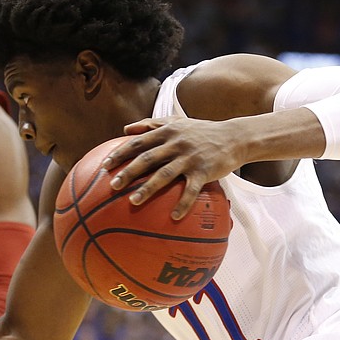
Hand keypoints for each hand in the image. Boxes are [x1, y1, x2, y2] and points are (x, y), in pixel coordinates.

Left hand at [102, 117, 240, 218]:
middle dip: (128, 172)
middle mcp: (176, 144)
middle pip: (147, 158)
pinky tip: (174, 217)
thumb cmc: (201, 131)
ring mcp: (190, 158)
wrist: (234, 137)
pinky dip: (183, 203)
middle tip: (112, 186)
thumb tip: (126, 129)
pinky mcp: (204, 171)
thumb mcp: (176, 122)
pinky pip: (191, 190)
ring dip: (148, 188)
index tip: (105, 165)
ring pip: (165, 174)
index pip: (138, 142)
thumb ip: (151, 124)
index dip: (120, 153)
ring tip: (133, 201)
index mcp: (167, 132)